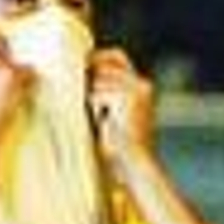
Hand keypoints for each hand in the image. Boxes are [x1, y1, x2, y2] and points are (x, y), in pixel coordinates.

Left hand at [87, 46, 156, 183]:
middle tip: (89, 100)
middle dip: (91, 78)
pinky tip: (105, 124)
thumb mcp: (113, 114)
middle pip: (104, 63)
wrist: (136, 167)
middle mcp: (142, 85)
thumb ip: (104, 92)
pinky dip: (94, 110)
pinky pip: (96, 94)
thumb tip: (79, 74)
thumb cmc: (121, 148)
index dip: (98, 58)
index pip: (117, 56)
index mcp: (144, 87)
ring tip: (102, 120)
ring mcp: (136, 90)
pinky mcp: (126, 98)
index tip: (83, 69)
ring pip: (97, 81)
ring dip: (92, 100)